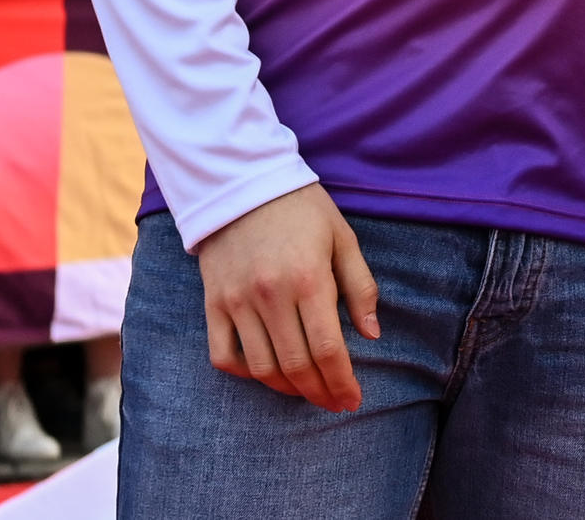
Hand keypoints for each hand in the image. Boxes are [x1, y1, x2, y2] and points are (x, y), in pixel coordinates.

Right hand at [197, 183, 380, 410]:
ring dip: (287, 388)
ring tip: (306, 390)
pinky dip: (245, 373)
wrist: (241, 181)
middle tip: (334, 402)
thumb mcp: (342, 237)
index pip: (328, 349)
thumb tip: (371, 334)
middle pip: (296, 366)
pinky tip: (265, 372)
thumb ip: (360, 286)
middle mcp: (270, 295)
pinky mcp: (213, 302)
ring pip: (261, 368)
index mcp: (308, 278)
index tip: (353, 399)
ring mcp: (237, 301)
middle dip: (320, 392)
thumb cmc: (301, 209)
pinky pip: (223, 355)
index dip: (342, 382)